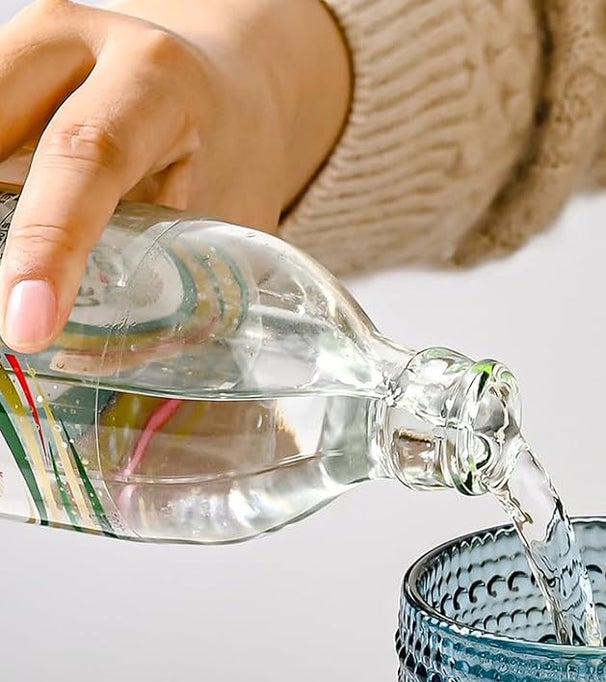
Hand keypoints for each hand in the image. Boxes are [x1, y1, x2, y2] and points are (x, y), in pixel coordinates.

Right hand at [0, 0, 350, 350]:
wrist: (225, 88)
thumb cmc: (227, 166)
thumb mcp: (227, 221)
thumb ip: (174, 284)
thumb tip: (80, 363)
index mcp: (160, 78)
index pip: (87, 156)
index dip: (49, 245)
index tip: (27, 326)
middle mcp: (81, 38)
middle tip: (7, 313)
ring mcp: (30, 42)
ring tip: (14, 285)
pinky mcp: (1, 60)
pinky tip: (10, 240)